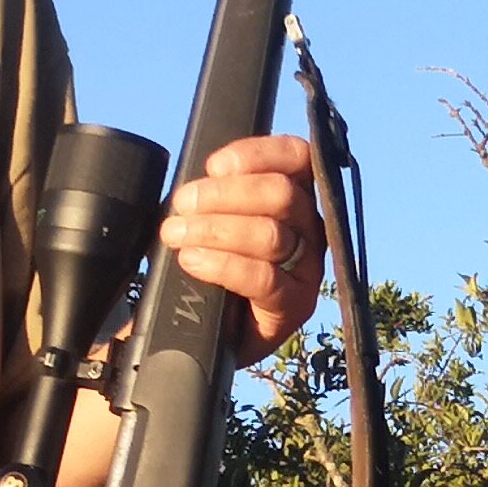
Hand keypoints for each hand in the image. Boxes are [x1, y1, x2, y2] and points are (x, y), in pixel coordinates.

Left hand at [161, 132, 328, 357]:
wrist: (208, 332)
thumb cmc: (211, 266)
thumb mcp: (212, 219)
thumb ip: (215, 194)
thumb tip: (199, 180)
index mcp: (296, 197)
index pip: (297, 158)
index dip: (256, 154)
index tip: (214, 166)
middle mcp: (310, 229)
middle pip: (281, 193)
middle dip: (223, 194)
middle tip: (183, 205)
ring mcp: (307, 269)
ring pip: (270, 234)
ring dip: (214, 229)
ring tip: (176, 235)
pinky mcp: (295, 305)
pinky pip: (264, 279)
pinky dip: (222, 265)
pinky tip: (194, 261)